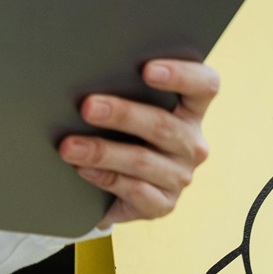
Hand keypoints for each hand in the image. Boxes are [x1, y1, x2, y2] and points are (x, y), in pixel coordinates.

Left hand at [59, 59, 220, 226]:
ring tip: (68, 146)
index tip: (147, 69)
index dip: (182, 74)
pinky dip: (104, 178)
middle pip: (163, 125)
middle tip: (87, 107)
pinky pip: (135, 191)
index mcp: (190, 109)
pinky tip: (82, 170)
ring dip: (101, 152)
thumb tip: (81, 75)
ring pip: (142, 160)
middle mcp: (191, 142)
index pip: (204, 85)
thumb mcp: (126, 106)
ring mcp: (180, 176)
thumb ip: (119, 88)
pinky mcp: (163, 204)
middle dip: (122, 114)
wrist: (113, 182)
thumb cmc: (119, 128)